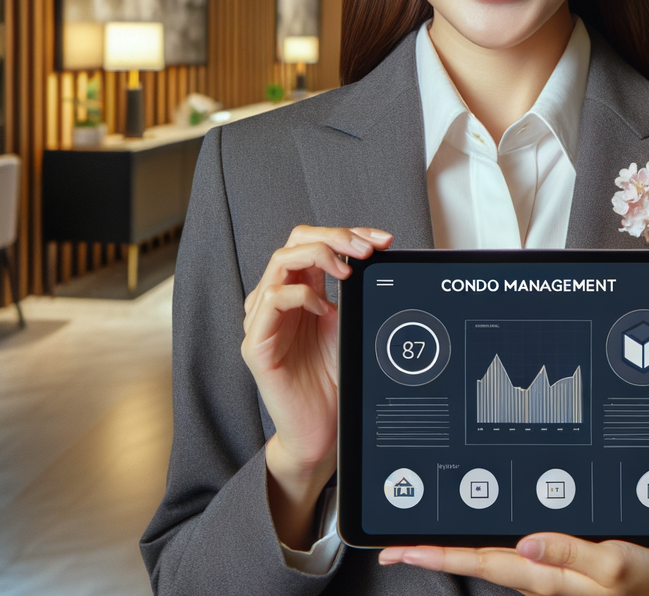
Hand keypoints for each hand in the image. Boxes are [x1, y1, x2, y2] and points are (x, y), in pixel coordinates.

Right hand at [241, 224, 391, 546]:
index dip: (348, 233)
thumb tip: (378, 251)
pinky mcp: (256, 343)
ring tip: (347, 272)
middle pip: (296, 240)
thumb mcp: (351, 320)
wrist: (323, 427)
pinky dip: (302, 295)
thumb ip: (353, 288)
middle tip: (366, 249)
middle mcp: (279, 297)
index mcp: (302, 288)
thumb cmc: (334, 376)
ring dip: (320, 257)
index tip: (381, 240)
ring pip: (281, 261)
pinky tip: (324, 309)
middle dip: (335, 236)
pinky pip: (272, 300)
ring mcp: (263, 318)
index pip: (315, 240)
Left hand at [378, 532, 648, 595]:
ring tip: (423, 540)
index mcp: (543, 574)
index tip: (398, 550)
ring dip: (455, 549)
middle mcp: (537, 576)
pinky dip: (485, 546)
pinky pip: (509, 555)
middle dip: (432, 552)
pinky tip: (478, 539)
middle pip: (474, 560)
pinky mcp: (556, 571)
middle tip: (393, 546)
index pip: (478, 560)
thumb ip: (570, 552)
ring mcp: (545, 576)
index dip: (436, 554)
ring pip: (489, 558)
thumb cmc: (642, 587)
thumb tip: (526, 541)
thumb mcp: (613, 564)